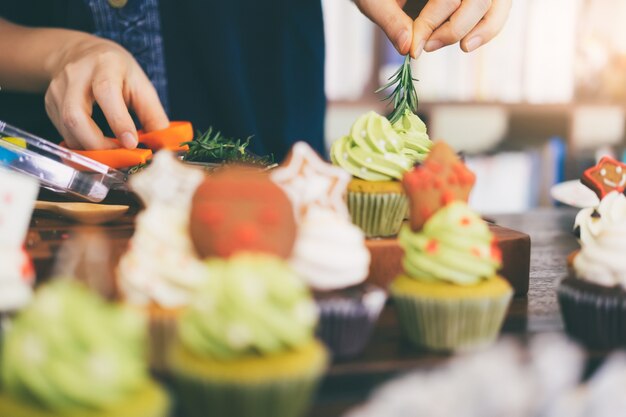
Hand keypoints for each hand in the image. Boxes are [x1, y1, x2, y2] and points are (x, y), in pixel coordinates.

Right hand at [45, 36, 168, 149]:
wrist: (81, 53)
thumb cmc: (118, 71)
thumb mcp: (141, 84)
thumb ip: (153, 114)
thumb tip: (162, 143)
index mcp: (105, 65)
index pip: (106, 92)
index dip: (118, 121)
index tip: (131, 143)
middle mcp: (76, 74)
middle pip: (75, 115)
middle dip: (97, 143)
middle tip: (119, 155)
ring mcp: (58, 89)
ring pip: (66, 127)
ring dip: (89, 147)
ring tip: (110, 153)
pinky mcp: (50, 103)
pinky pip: (63, 131)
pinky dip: (81, 145)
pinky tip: (96, 146)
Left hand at [355, 0, 511, 57]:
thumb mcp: (375, 0)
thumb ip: (390, 20)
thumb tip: (407, 47)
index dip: (430, 24)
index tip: (413, 49)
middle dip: (454, 29)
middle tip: (427, 47)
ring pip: (496, 3)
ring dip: (481, 30)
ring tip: (461, 48)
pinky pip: (497, 7)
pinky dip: (488, 27)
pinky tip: (469, 44)